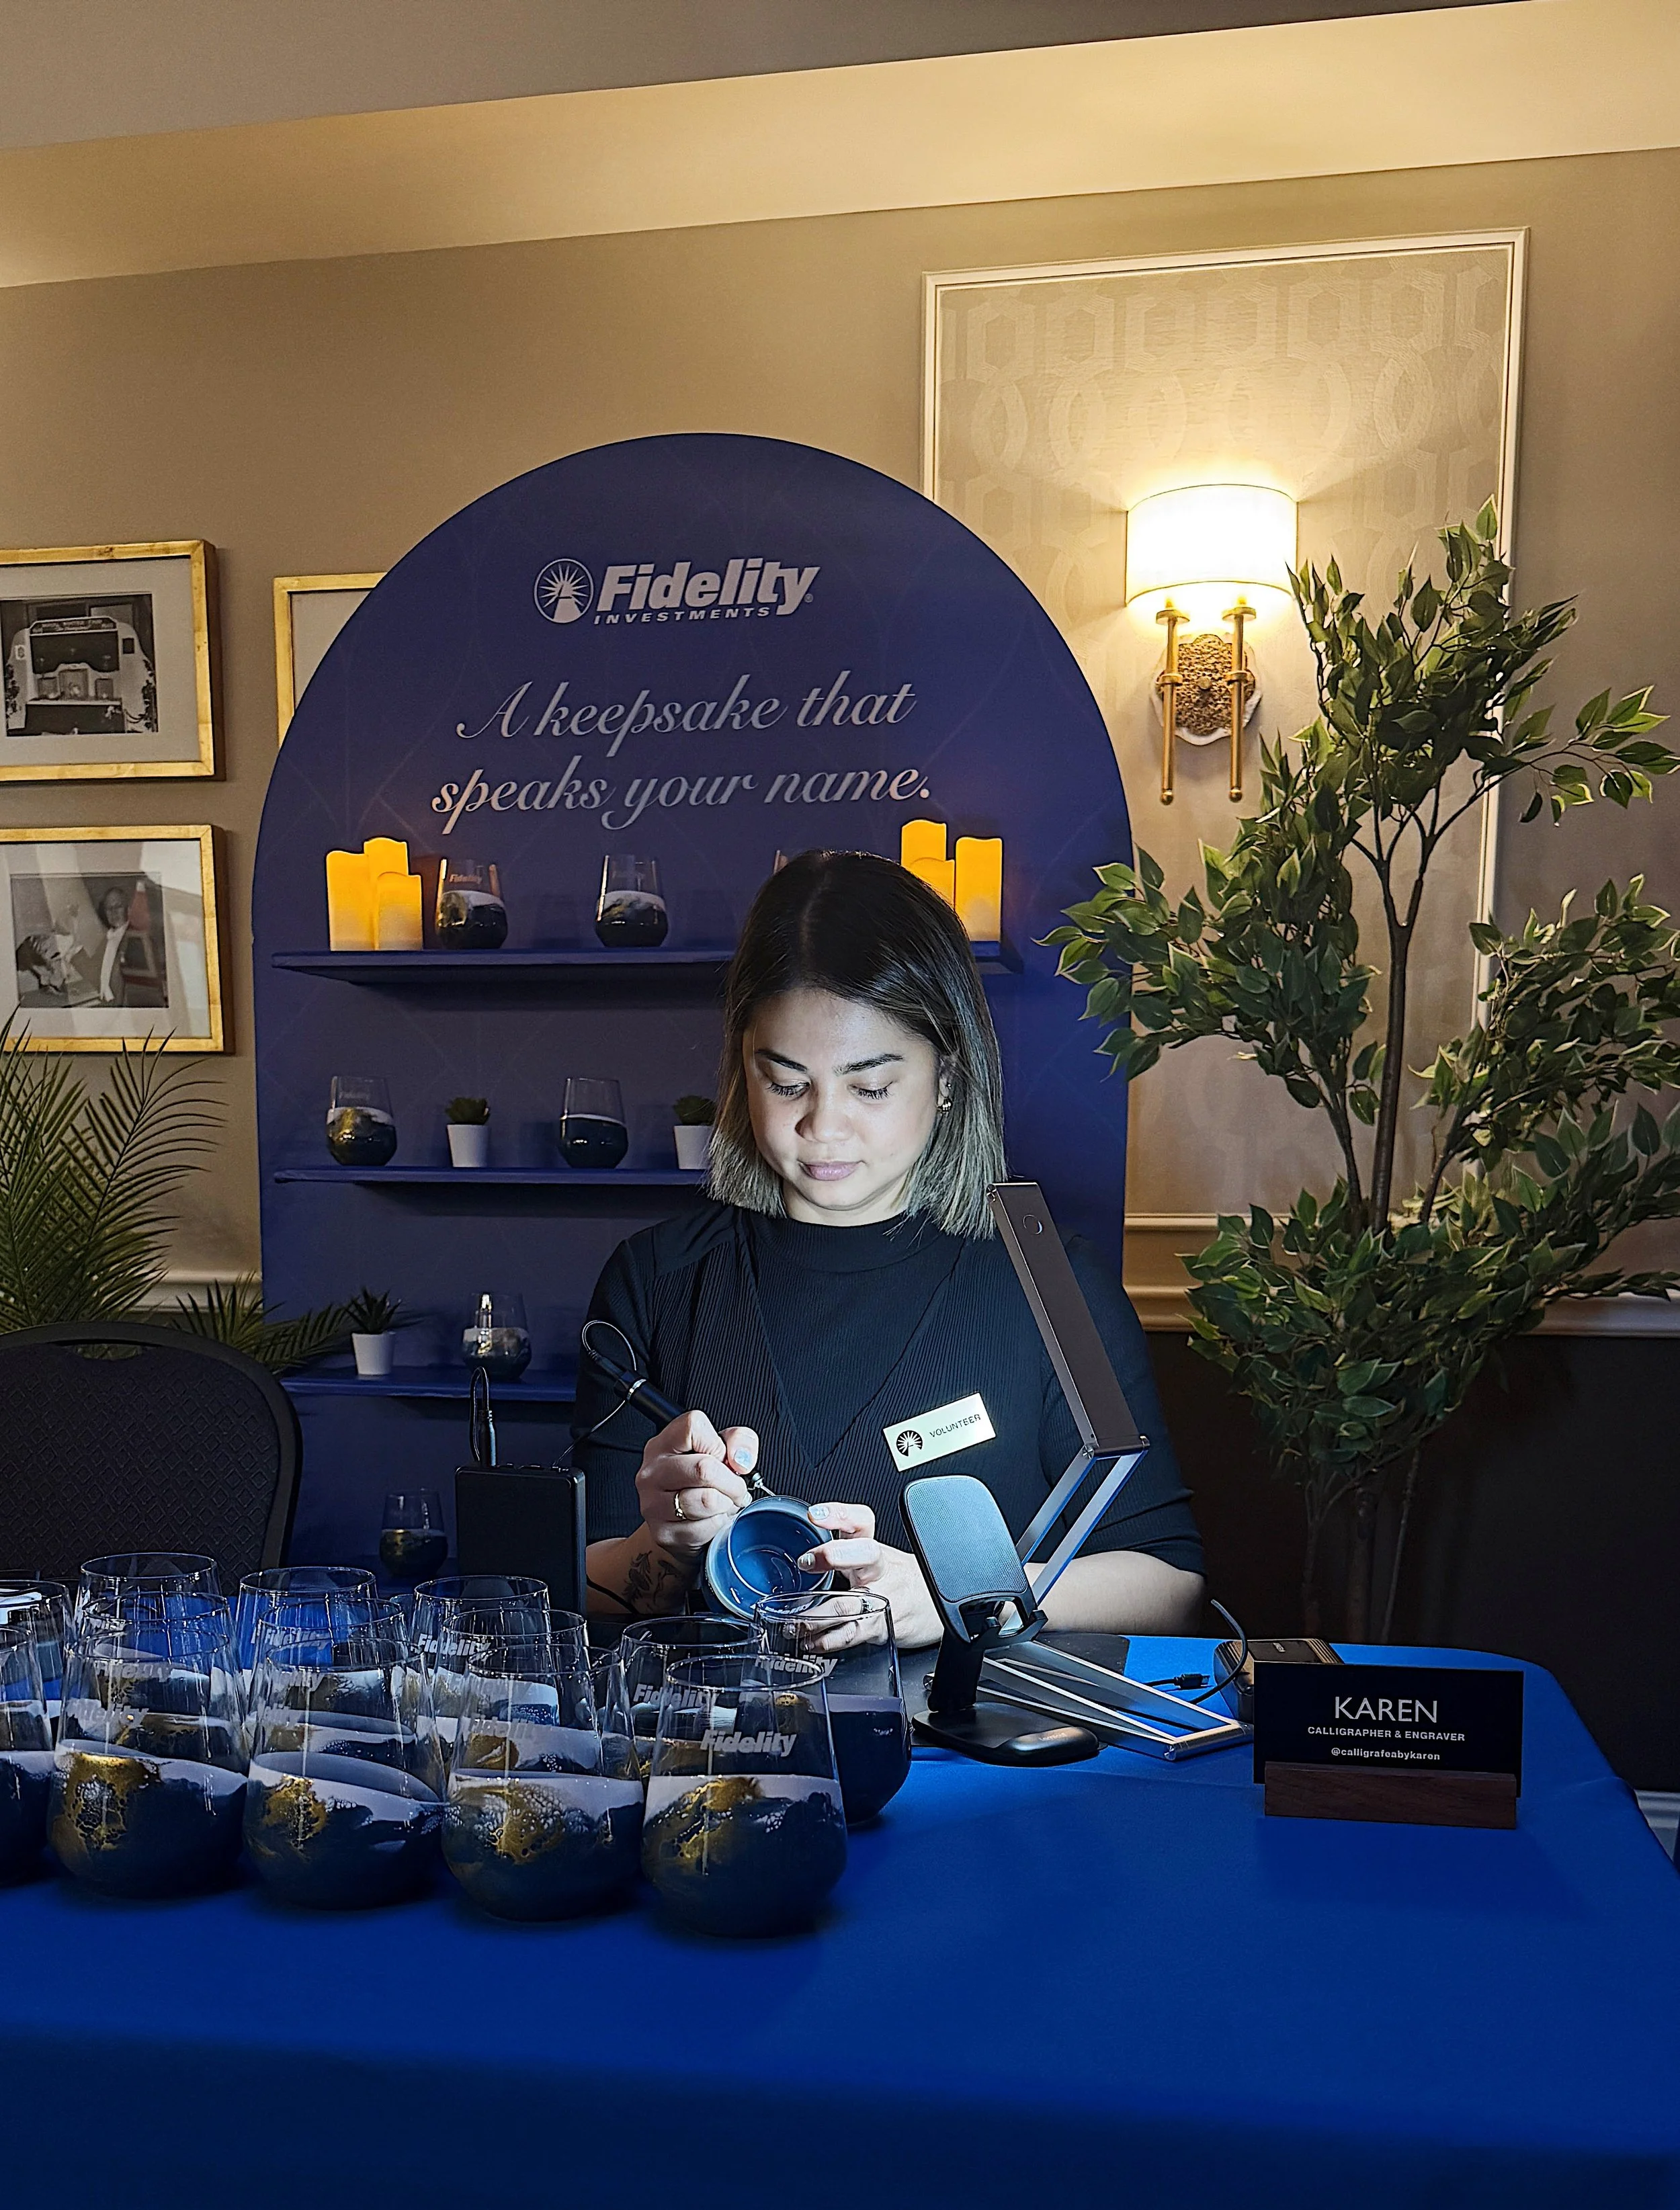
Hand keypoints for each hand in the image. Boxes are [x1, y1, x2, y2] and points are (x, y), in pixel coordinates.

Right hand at [636, 1410, 758, 1567]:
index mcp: (664, 1444)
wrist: (678, 1522)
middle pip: (704, 1468)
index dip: (718, 1444)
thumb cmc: (702, 1482)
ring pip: (707, 1500)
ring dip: (726, 1505)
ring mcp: (653, 1503)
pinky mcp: (662, 1532)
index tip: (723, 1458)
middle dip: (732, 1482)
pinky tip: (711, 1519)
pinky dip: (717, 1525)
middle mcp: (652, 1471)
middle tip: (736, 1489)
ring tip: (723, 1503)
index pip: (693, 1427)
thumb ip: (740, 1441)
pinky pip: (705, 1528)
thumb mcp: (723, 1450)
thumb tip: (741, 1460)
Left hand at [798, 1502, 944, 1648]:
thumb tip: (800, 1552)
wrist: (930, 1607)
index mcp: (873, 1549)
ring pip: (849, 1602)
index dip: (839, 1514)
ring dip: (817, 1613)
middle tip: (806, 1561)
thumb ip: (843, 1552)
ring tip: (795, 1618)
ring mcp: (881, 1598)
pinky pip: (851, 1634)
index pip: (861, 1521)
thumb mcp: (874, 1559)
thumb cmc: (897, 1580)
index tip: (815, 1515)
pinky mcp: (879, 1626)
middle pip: (864, 1554)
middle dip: (833, 1555)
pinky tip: (812, 1640)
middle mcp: (878, 1570)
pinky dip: (827, 1640)